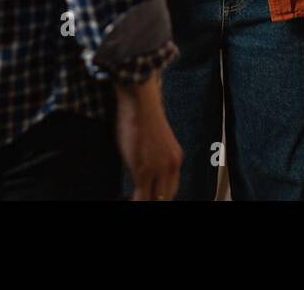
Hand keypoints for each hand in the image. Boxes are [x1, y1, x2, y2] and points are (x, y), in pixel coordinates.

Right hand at [114, 74, 181, 200]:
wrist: (141, 102)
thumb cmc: (141, 117)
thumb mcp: (155, 142)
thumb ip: (155, 160)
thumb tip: (145, 175)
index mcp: (175, 159)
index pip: (171, 189)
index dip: (159, 197)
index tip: (149, 197)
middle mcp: (171, 166)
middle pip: (166, 197)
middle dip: (152, 200)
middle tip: (140, 199)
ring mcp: (158, 169)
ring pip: (154, 200)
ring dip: (143, 200)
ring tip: (133, 199)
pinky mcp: (144, 169)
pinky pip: (141, 196)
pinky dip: (135, 200)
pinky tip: (128, 199)